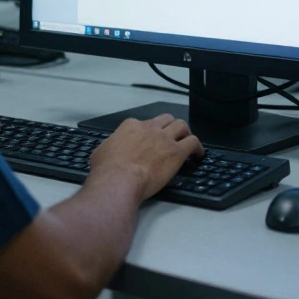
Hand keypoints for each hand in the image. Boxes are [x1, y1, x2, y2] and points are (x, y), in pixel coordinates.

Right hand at [89, 114, 203, 201]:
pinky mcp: (176, 152)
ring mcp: (164, 139)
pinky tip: (198, 154)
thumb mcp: (101, 152)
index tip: (150, 141)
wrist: (119, 179)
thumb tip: (108, 151)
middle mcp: (149, 128)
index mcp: (131, 126)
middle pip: (166, 119)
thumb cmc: (107, 170)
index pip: (144, 123)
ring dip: (185, 132)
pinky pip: (193, 142)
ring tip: (187, 141)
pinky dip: (197, 147)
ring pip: (182, 125)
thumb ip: (109, 147)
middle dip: (170, 126)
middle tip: (172, 136)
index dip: (148, 132)